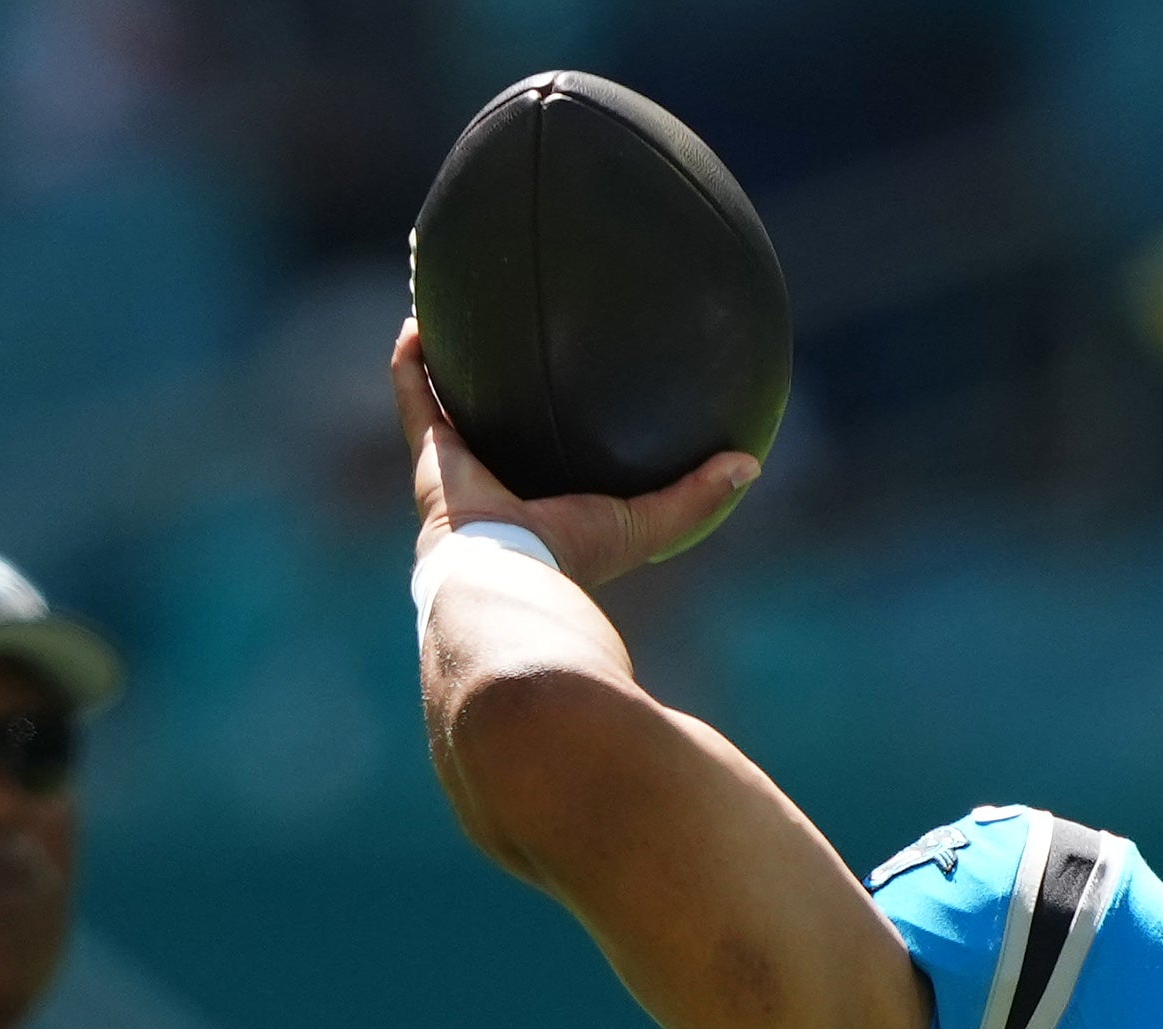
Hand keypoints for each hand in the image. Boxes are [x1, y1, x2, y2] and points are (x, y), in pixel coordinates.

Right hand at [393, 321, 758, 586]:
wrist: (508, 576)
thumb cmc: (575, 555)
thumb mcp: (647, 523)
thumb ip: (696, 496)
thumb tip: (751, 464)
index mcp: (540, 505)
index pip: (549, 461)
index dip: (554, 431)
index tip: (568, 393)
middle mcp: (495, 487)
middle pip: (495, 430)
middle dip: (496, 394)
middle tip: (508, 346)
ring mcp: (455, 471)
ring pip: (446, 408)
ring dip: (445, 367)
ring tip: (449, 317)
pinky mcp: (428, 455)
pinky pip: (415, 397)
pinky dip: (411, 362)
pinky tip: (418, 318)